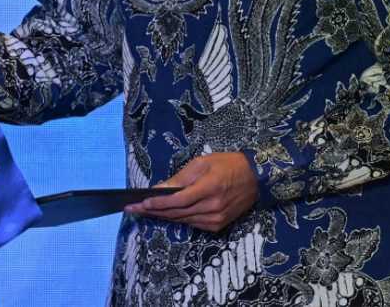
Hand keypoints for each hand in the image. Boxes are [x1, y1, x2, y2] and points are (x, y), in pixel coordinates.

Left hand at [126, 152, 257, 232]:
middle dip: (153, 211)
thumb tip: (159, 189)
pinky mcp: (218, 225)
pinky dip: (177, 219)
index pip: (177, 200)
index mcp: (209, 188)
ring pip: (182, 220)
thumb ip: (180, 178)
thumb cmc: (227, 164)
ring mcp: (217, 219)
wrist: (256, 177)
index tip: (140, 202)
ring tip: (144, 211)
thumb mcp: (202, 163)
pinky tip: (164, 214)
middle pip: (177, 212)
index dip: (157, 203)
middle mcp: (213, 207)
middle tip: (133, 208)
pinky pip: (192, 224)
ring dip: (162, 216)